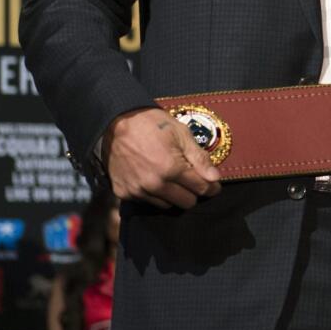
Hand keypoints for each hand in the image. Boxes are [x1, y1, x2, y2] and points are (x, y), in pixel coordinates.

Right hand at [103, 107, 221, 209]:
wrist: (115, 123)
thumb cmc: (152, 124)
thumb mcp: (182, 134)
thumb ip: (199, 158)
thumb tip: (215, 178)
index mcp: (171, 168)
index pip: (201, 189)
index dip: (211, 187)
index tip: (213, 184)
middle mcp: (154, 184)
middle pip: (186, 202)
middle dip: (193, 192)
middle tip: (191, 179)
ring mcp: (137, 190)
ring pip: (167, 205)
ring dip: (174, 195)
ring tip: (171, 177)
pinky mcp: (124, 193)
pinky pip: (147, 202)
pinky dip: (155, 194)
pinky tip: (154, 178)